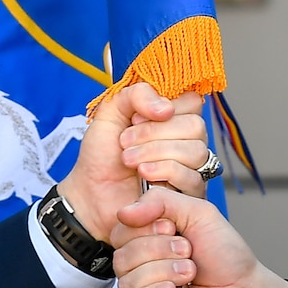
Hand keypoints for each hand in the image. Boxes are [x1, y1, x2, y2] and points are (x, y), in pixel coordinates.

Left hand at [55, 84, 209, 242]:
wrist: (91, 193)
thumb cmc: (101, 154)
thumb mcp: (110, 112)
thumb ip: (136, 94)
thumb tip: (166, 107)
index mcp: (172, 116)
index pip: (192, 101)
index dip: (165, 107)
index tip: (135, 118)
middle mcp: (186, 140)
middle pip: (195, 126)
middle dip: (154, 133)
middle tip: (125, 142)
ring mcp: (190, 167)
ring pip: (196, 151)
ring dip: (156, 152)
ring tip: (129, 160)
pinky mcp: (188, 193)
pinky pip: (192, 177)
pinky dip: (164, 172)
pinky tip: (143, 174)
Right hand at [112, 190, 287, 287]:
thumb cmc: (226, 259)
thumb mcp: (198, 214)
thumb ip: (161, 201)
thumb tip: (124, 211)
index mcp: (147, 243)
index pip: (121, 231)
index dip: (145, 228)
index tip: (173, 229)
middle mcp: (140, 270)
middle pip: (122, 256)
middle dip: (160, 250)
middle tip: (188, 253)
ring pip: (128, 281)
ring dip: (165, 272)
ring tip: (190, 274)